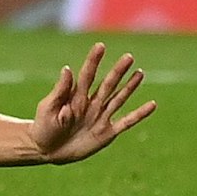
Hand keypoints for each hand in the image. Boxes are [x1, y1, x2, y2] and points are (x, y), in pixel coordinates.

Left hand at [29, 43, 154, 163]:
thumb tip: (67, 69)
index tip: (101, 45)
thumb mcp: (48, 108)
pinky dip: (139, 114)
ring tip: (140, 73)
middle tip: (129, 56)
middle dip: (118, 71)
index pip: (88, 75)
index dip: (94, 60)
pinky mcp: (107, 133)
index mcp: (76, 96)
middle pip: (108, 84)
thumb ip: (60, 91)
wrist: (47, 149)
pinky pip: (126, 122)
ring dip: (130, 87)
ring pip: (119, 99)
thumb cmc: (44, 126)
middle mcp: (91, 103)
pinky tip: (152, 104)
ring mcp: (100, 117)